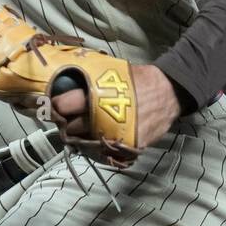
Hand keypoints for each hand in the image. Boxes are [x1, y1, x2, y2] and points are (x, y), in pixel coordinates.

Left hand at [49, 63, 179, 148]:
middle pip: (71, 129)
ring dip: (82, 138)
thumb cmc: (139, 79)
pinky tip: (100, 139)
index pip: (64, 106)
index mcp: (98, 96)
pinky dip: (100, 147)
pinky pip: (105, 153)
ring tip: (83, 131)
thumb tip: (65, 87)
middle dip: (67, 124)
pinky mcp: (129, 147)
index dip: (56, 106)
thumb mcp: (111, 72)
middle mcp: (105, 118)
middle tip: (68, 120)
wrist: (170, 92)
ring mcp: (117, 135)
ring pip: (86, 144)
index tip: (55, 106)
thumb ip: (89, 82)